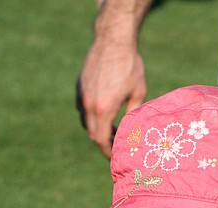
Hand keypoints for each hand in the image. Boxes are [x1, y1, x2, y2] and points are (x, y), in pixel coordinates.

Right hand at [77, 0, 150, 156]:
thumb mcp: (138, 93)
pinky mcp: (79, 87)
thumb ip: (133, 115)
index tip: (115, 156)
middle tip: (118, 143)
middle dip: (104, 142)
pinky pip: (82, 108)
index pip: (101, 140)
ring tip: (113, 127)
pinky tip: (104, 110)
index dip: (108, 151)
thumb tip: (133, 132)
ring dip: (98, 128)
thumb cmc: (130, 66)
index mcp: (104, 109)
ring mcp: (81, 95)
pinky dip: (92, 115)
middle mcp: (88, 105)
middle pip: (92, 134)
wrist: (113, 41)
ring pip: (86, 122)